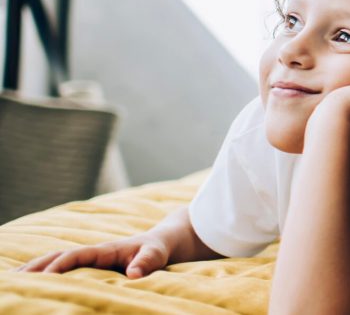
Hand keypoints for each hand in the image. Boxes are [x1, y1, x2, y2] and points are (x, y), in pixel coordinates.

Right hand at [17, 235, 169, 277]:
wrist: (160, 243)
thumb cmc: (157, 250)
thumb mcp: (156, 255)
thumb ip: (147, 262)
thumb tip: (134, 275)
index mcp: (105, 250)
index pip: (75, 256)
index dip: (59, 266)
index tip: (44, 278)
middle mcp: (93, 252)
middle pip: (58, 256)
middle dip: (36, 266)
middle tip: (13, 278)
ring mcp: (90, 258)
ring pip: (56, 261)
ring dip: (35, 269)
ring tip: (13, 280)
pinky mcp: (90, 265)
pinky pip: (64, 267)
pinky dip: (46, 272)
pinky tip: (33, 281)